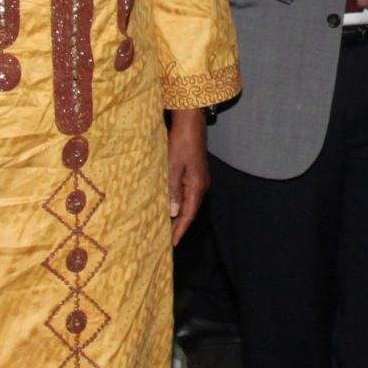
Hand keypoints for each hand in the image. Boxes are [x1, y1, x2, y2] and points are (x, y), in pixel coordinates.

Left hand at [167, 112, 207, 247]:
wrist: (190, 124)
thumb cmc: (181, 143)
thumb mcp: (173, 168)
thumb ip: (173, 191)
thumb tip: (173, 213)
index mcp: (197, 187)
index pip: (188, 215)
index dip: (180, 230)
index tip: (172, 244)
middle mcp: (201, 186)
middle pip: (190, 211)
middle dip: (179, 226)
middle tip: (166, 240)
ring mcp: (199, 180)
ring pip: (188, 203)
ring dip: (178, 215)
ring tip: (165, 228)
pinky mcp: (195, 174)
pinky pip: (186, 194)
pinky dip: (178, 204)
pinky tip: (170, 207)